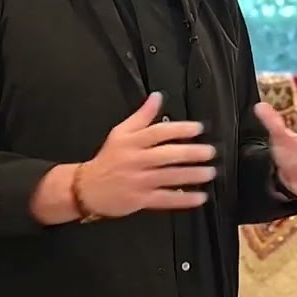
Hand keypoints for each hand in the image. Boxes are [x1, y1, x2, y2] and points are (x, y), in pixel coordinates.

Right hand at [76, 92, 217, 216]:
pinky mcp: (140, 199)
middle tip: (210, 152)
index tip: (198, 128)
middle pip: (166, 155)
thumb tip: (157, 97)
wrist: (86, 188)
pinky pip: (165, 199)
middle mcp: (137, 160)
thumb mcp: (120, 133)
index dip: (179, 129)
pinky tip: (200, 197)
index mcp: (132, 142)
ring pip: (169, 177)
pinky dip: (184, 199)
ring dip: (192, 175)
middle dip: (191, 153)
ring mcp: (139, 181)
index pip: (158, 132)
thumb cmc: (108, 159)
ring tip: (210, 172)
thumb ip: (142, 115)